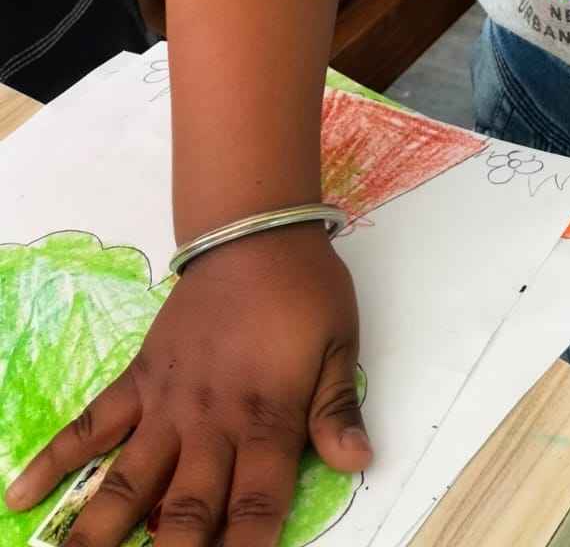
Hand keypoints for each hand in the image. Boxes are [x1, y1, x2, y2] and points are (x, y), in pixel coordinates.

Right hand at [4, 225, 369, 546]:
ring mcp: (166, 404)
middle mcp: (210, 423)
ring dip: (100, 533)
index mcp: (267, 419)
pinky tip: (22, 496)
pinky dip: (55, 459)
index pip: (254, 508)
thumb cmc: (306, 290)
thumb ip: (337, 409)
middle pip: (184, 511)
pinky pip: (91, 424)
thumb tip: (357, 461)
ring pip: (127, 483)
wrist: (254, 231)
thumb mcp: (339, 346)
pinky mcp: (138, 378)